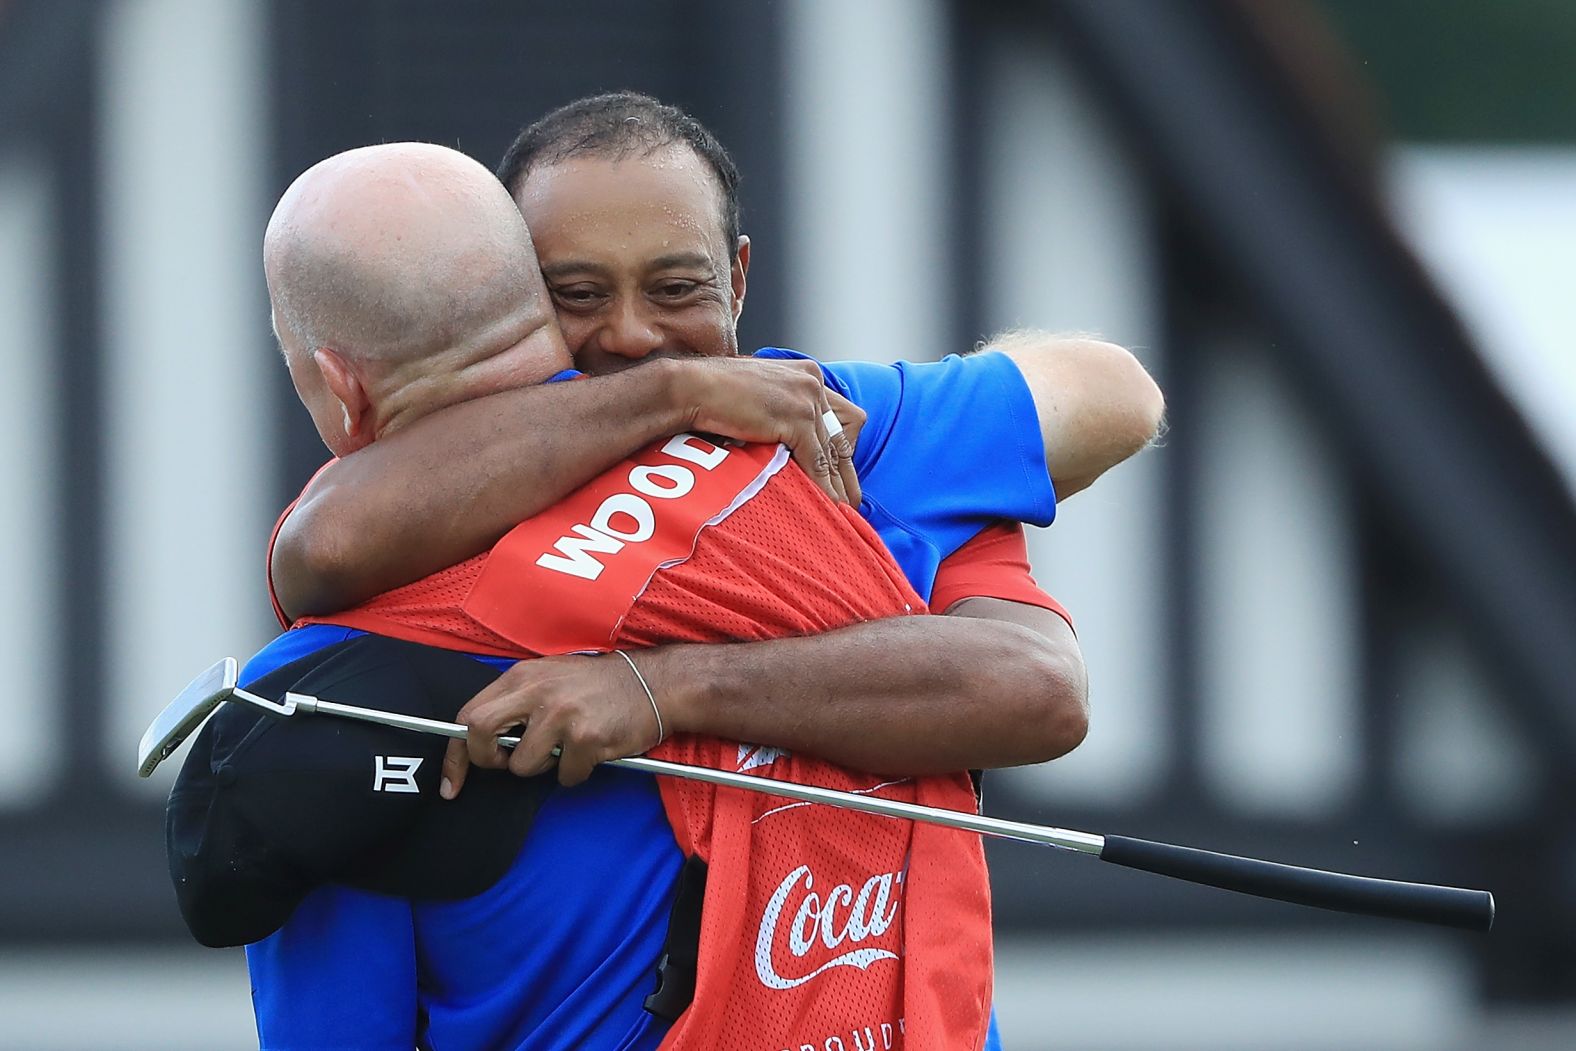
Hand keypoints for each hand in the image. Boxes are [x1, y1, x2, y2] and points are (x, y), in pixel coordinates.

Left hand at [441, 652, 662, 794]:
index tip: (452, 783)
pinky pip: (565, 777)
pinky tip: (592, 753)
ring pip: (524, 766)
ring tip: (566, 750)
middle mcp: (537, 691)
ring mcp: (561, 715)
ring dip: (543, 768)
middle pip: (480, 733)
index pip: (469, 715)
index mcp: (523, 676)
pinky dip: (576, 774)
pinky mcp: (585, 739)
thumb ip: (517, 700)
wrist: (656, 684)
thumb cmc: (600, 686)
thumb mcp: (551, 677)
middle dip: (488, 760)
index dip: (456, 754)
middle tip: (509, 764)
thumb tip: (483, 737)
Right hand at [667, 356, 862, 504]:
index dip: (841, 451)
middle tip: (850, 503)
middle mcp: (813, 383)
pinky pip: (816, 462)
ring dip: (835, 487)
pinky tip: (824, 507)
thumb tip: (791, 449)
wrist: (692, 388)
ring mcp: (807, 399)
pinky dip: (821, 488)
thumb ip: (781, 413)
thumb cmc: (714, 395)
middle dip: (845, 475)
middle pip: (840, 438)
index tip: (840, 476)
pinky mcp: (797, 418)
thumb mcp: (760, 397)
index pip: (839, 418)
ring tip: (840, 513)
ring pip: (830, 454)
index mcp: (808, 374)